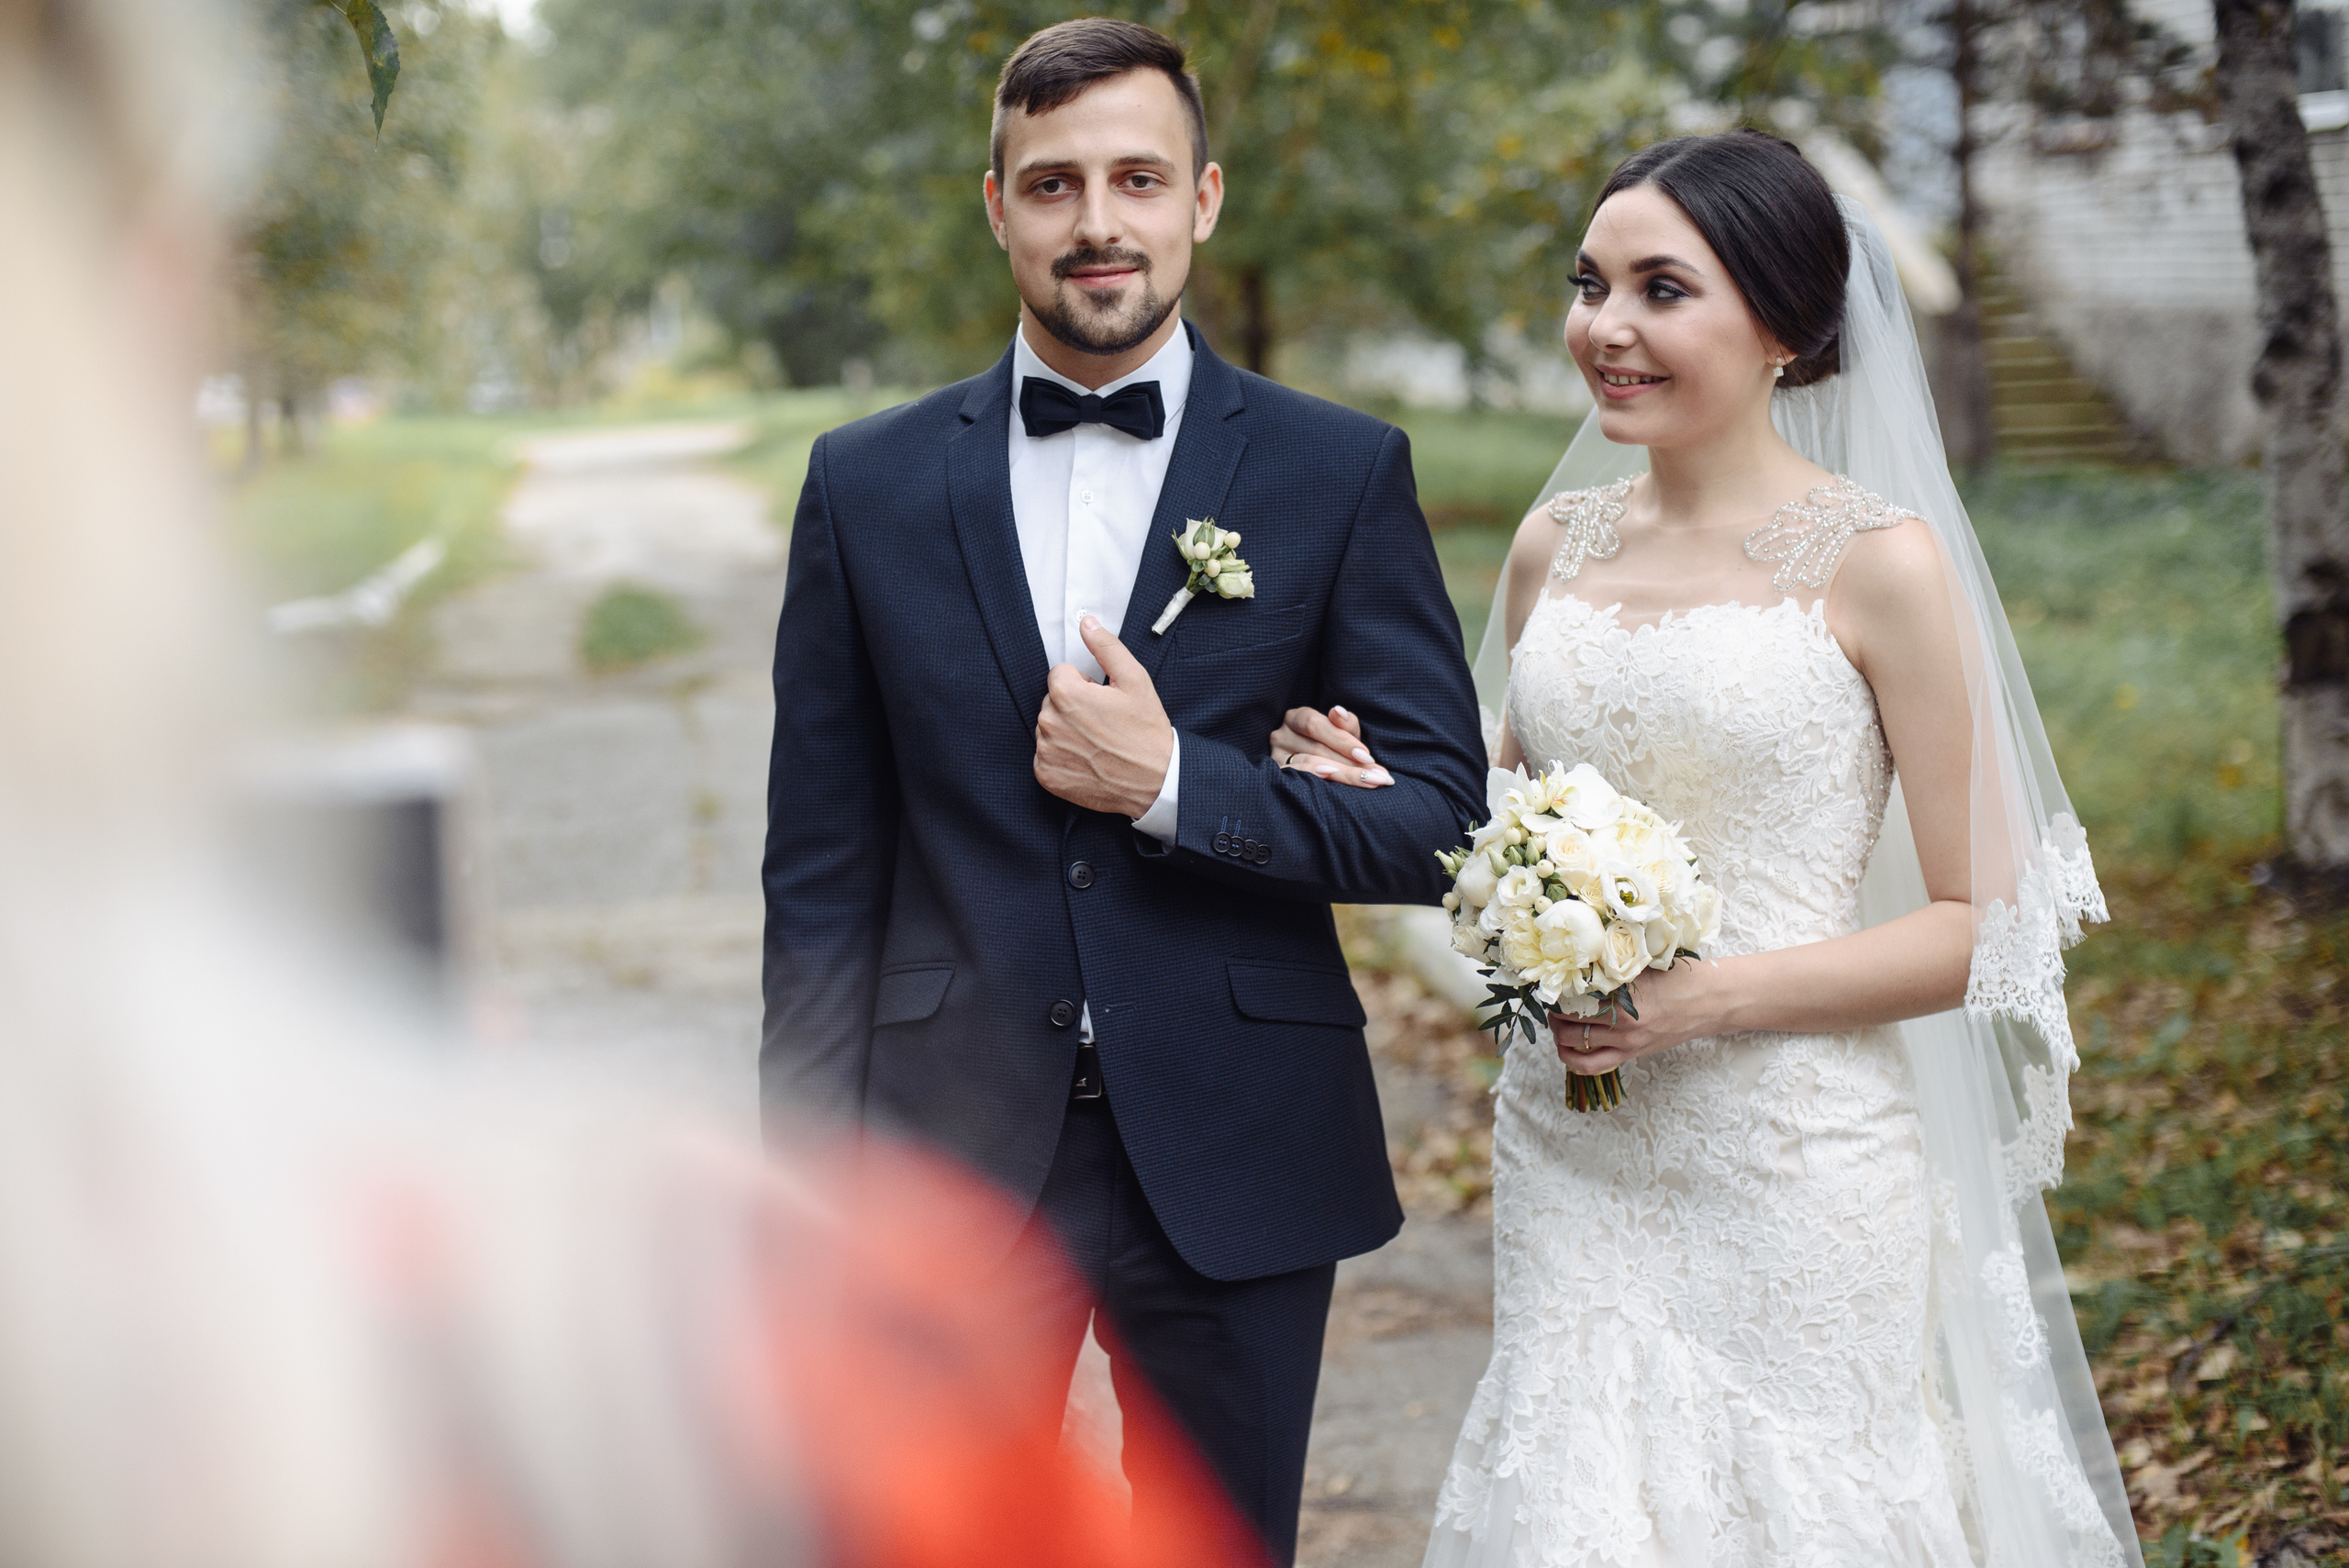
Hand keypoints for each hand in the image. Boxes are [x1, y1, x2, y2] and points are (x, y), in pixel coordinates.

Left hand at [1034, 615, 1175, 816]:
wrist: (1156, 781)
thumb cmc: (1146, 732)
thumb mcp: (1135, 680)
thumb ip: (1106, 647)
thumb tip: (1087, 623)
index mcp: (1066, 694)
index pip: (1060, 675)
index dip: (1084, 686)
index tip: (1102, 701)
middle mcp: (1049, 722)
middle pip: (1052, 701)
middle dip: (1073, 707)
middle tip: (1103, 723)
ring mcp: (1046, 751)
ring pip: (1048, 728)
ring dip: (1066, 732)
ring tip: (1097, 743)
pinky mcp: (1046, 775)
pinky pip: (1045, 756)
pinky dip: (1062, 758)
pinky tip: (1087, 761)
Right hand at [1269, 705, 1391, 787]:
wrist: (1319, 765)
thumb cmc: (1332, 746)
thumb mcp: (1342, 733)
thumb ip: (1344, 724)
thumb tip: (1338, 712)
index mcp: (1295, 718)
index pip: (1315, 724)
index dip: (1342, 740)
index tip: (1367, 756)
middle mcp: (1281, 735)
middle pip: (1316, 747)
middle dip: (1350, 763)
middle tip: (1377, 776)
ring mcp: (1277, 757)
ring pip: (1310, 764)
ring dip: (1343, 774)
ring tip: (1367, 782)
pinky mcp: (1277, 776)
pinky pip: (1297, 778)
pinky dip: (1315, 777)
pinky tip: (1332, 778)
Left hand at [1549, 958, 1724, 1073]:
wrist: (1711, 1001)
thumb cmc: (1679, 977)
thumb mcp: (1643, 965)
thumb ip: (1613, 966)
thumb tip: (1580, 959)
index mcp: (1623, 996)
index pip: (1574, 997)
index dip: (1557, 991)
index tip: (1551, 983)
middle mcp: (1622, 1023)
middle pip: (1569, 1022)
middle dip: (1554, 1013)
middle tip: (1551, 1003)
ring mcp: (1626, 1043)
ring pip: (1575, 1046)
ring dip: (1559, 1035)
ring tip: (1558, 1023)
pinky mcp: (1632, 1055)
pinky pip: (1592, 1066)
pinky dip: (1573, 1060)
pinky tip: (1567, 1048)